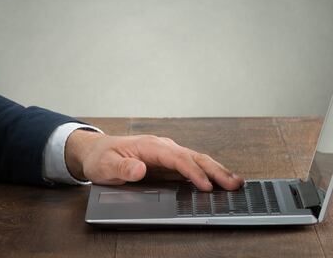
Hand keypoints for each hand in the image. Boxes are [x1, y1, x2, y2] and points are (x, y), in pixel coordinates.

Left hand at [65, 130, 243, 190]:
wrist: (96, 151)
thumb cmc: (101, 157)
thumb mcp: (105, 165)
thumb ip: (122, 168)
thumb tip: (139, 169)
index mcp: (149, 145)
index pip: (176, 158)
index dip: (192, 172)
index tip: (205, 186)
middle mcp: (162, 147)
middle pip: (193, 157)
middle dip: (214, 170)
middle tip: (233, 183)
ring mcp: (167, 154)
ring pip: (196, 160)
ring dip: (216, 170)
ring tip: (236, 182)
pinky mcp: (168, 163)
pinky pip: (191, 167)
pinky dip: (208, 173)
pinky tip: (220, 181)